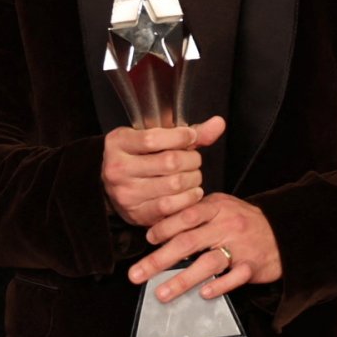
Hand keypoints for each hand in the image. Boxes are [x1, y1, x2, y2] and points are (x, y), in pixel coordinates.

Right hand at [100, 116, 224, 225]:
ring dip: (193, 179)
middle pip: (169, 161)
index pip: (153, 139)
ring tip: (193, 176)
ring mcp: (125, 193)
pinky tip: (192, 192)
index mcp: (118, 143)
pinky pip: (171, 206)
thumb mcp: (156, 138)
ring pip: (174, 184)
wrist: (119, 188)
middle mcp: (117, 168)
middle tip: (194, 160)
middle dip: (192, 159)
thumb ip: (187, 133)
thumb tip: (218, 123)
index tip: (191, 137)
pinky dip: (189, 198)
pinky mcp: (137, 213)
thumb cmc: (142, 157)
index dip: (180, 137)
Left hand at [129, 191, 282, 300]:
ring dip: (182, 280)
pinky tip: (203, 294)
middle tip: (137, 274)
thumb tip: (160, 230)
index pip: (185, 216)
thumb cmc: (245, 222)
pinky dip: (219, 286)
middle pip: (188, 242)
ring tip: (161, 293)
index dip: (163, 228)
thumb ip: (196, 215)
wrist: (285, 232)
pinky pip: (234, 277)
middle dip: (159, 260)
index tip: (148, 240)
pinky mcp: (253, 265)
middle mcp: (227, 225)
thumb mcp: (222, 208)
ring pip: (208, 263)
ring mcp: (241, 246)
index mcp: (217, 207)